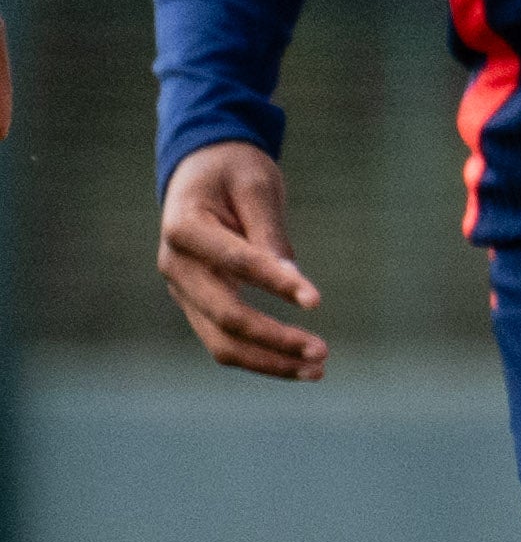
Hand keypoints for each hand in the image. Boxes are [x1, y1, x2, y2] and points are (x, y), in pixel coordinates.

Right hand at [159, 141, 327, 380]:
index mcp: (184, 227)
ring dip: (268, 361)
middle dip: (274, 339)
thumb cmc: (232, 172)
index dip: (275, 283)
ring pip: (220, 341)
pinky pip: (224, 340)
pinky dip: (260, 356)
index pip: (235, 263)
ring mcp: (183, 289)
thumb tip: (294, 281)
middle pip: (224, 316)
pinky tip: (298, 365)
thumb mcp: (256, 186)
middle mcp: (175, 265)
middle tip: (323, 352)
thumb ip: (269, 233)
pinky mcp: (197, 303)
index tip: (317, 301)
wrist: (201, 171)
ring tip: (318, 370)